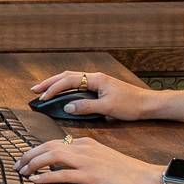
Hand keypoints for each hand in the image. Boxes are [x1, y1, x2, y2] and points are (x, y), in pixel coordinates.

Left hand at [15, 136, 163, 183]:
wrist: (146, 177)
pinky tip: (36, 181)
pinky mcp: (90, 176)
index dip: (38, 150)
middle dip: (29, 154)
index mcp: (87, 143)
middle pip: (48, 146)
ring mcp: (87, 161)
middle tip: (18, 164)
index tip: (28, 158)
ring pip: (52, 157)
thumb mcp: (103, 158)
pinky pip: (62, 175)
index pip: (55, 142)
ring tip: (23, 171)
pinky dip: (46, 177)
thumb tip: (66, 167)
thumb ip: (85, 159)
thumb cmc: (128, 172)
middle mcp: (84, 148)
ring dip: (33, 163)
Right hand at [28, 68, 161, 121]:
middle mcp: (95, 77)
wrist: (149, 104)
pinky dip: (67, 87)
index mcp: (96, 79)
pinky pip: (78, 84)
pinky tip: (63, 93)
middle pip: (66, 76)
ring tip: (44, 90)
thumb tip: (67, 107)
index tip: (42, 97)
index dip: (53, 89)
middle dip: (49, 82)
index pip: (68, 81)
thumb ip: (86, 107)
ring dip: (57, 84)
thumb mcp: (107, 108)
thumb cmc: (132, 105)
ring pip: (72, 79)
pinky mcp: (101, 88)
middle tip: (34, 90)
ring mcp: (98, 82)